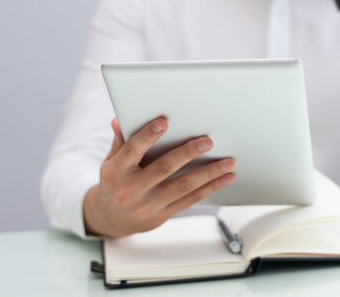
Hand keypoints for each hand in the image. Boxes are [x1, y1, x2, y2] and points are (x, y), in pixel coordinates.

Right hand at [83, 118, 234, 237]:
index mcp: (117, 172)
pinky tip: (225, 178)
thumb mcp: (110, 162)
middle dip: (187, 153)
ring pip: (183, 186)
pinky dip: (210, 188)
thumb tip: (119, 120)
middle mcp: (132, 189)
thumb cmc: (114, 182)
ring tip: (228, 162)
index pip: (132, 150)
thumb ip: (121, 142)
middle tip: (208, 142)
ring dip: (209, 174)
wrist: (111, 219)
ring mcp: (149, 204)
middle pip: (164, 168)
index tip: (164, 122)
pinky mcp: (163, 214)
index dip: (147, 136)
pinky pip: (190, 200)